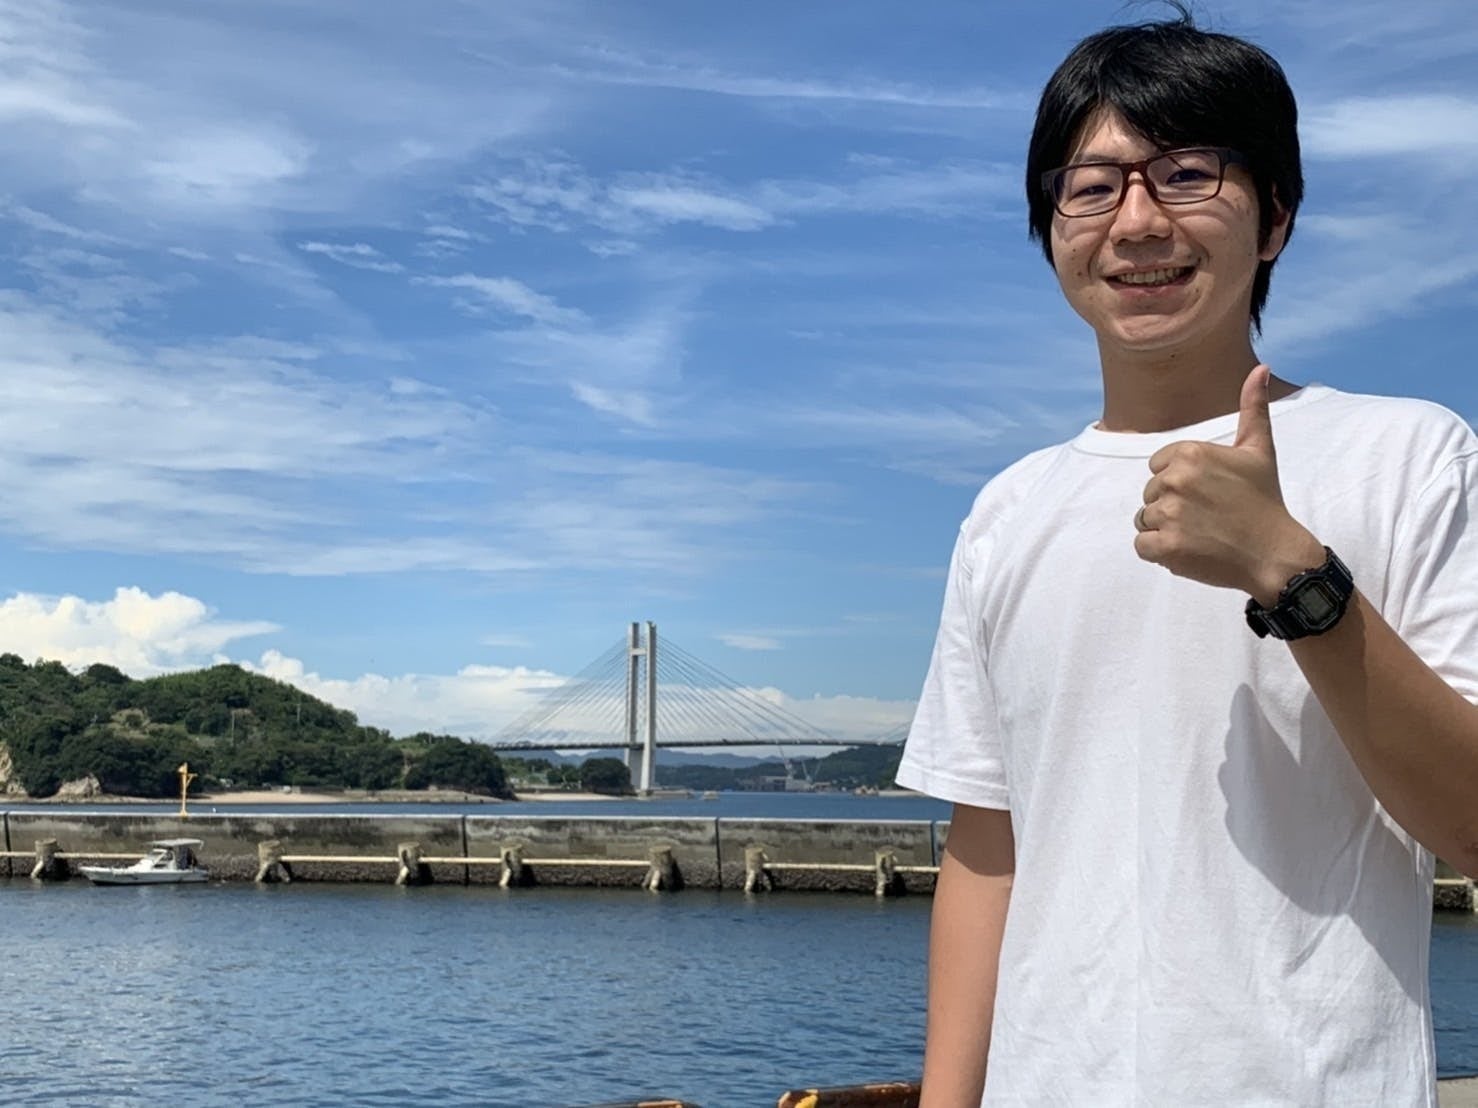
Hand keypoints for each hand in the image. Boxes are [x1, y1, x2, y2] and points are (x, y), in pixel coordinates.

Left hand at [1134, 365, 1323, 603]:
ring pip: (1144, 520)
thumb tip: (1261, 368)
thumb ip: (1252, 408)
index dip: (1180, 483)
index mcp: (1190, 453)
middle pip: (1150, 494)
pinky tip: (1190, 550)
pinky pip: (1142, 546)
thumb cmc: (1265, 501)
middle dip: (1172, 506)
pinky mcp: (1166, 546)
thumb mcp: (1259, 450)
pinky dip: (1160, 552)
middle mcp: (1176, 480)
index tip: (1208, 493)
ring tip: (1201, 534)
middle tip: (1208, 516)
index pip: (1157, 467)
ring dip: (1166, 530)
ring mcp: (1170, 514)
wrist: (1275, 553)